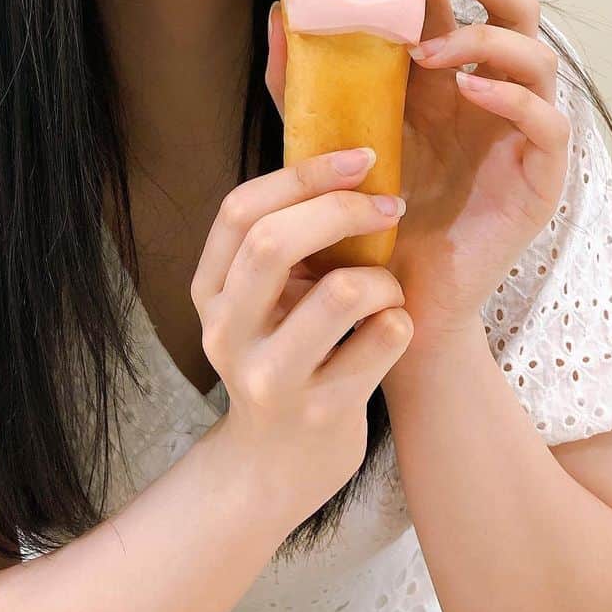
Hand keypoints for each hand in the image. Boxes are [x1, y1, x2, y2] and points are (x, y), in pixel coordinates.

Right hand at [191, 148, 411, 523]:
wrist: (277, 465)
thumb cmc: (283, 353)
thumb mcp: (260, 297)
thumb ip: (279, 234)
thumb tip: (333, 147)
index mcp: (210, 289)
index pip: (241, 210)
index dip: (304, 174)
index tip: (361, 157)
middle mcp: (227, 332)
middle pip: (273, 242)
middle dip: (343, 210)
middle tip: (390, 206)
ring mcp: (271, 378)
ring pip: (341, 292)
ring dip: (383, 277)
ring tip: (389, 288)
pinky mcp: (321, 412)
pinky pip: (383, 340)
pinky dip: (401, 321)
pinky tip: (393, 329)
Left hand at [266, 0, 570, 354]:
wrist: (388, 296)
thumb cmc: (364, 214)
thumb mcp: (327, 136)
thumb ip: (302, 79)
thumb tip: (277, 10)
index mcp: (441, 76)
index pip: (453, 1)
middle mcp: (485, 92)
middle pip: (511, 8)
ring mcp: (517, 131)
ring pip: (535, 55)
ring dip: (484, 39)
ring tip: (430, 52)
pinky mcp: (539, 176)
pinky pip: (547, 121)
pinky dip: (512, 97)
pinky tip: (469, 91)